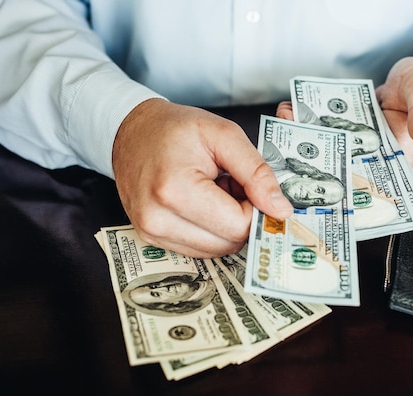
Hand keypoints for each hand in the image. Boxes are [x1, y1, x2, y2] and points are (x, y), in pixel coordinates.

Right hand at [112, 98, 292, 257]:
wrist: (131, 132)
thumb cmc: (175, 129)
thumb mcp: (224, 135)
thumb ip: (257, 172)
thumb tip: (281, 209)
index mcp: (175, 190)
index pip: (238, 225)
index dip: (253, 207)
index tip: (247, 185)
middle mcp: (158, 219)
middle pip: (228, 242)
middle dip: (240, 217)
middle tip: (231, 186)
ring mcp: (152, 233)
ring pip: (216, 250)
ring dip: (225, 225)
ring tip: (214, 192)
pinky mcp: (151, 239)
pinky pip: (199, 249)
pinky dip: (209, 230)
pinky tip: (201, 204)